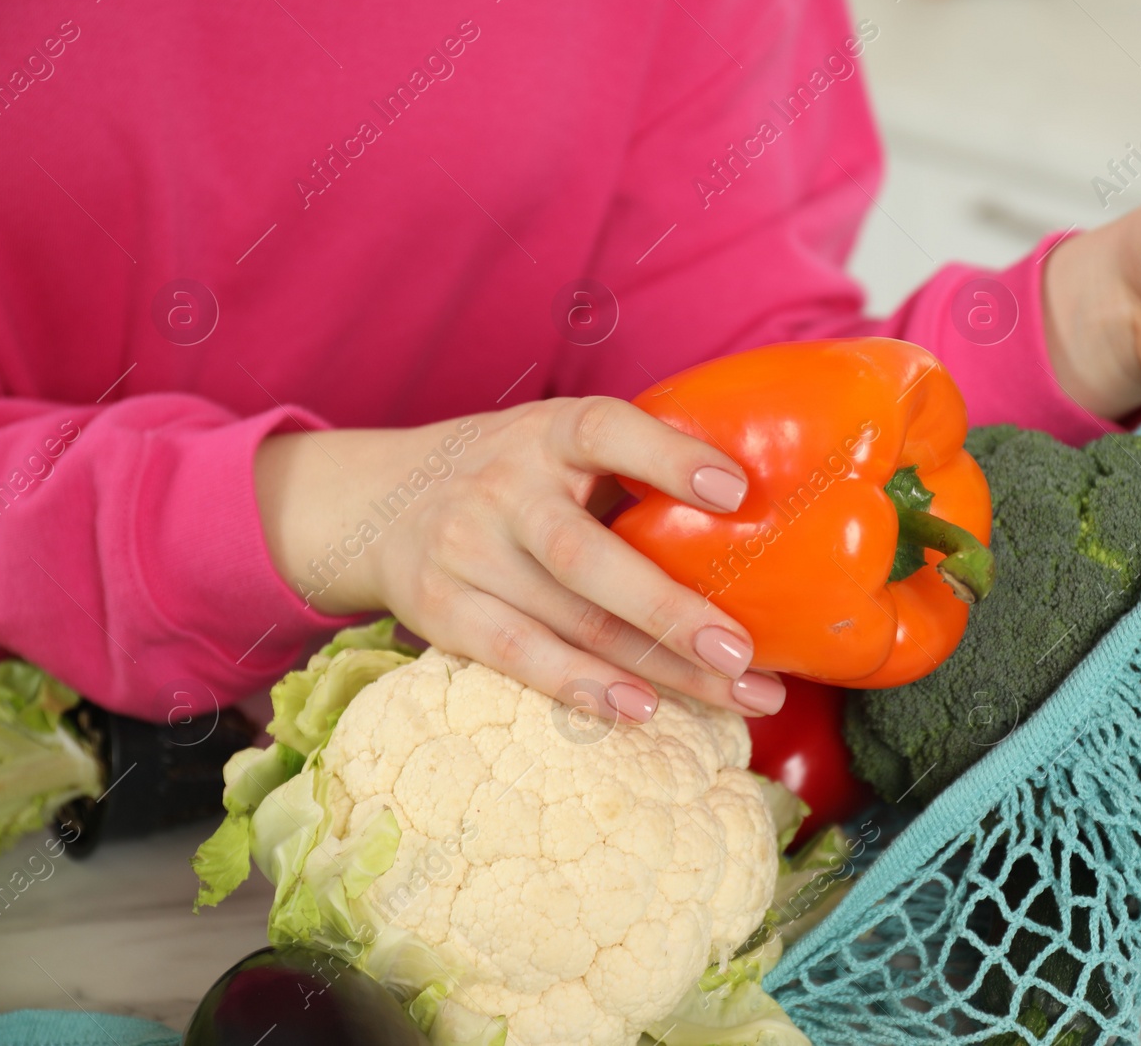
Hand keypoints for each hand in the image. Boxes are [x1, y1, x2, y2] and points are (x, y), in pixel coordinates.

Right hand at [253, 397, 788, 723]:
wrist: (379, 499)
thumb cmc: (514, 476)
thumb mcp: (558, 445)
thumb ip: (631, 470)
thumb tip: (761, 519)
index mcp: (547, 434)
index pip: (606, 430)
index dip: (669, 457)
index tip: (736, 492)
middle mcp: (502, 488)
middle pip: (586, 555)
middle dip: (670, 608)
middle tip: (745, 652)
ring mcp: (466, 551)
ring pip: (568, 619)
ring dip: (656, 666)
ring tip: (733, 697)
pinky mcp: (442, 609)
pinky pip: (517, 655)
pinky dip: (581, 685)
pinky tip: (641, 709)